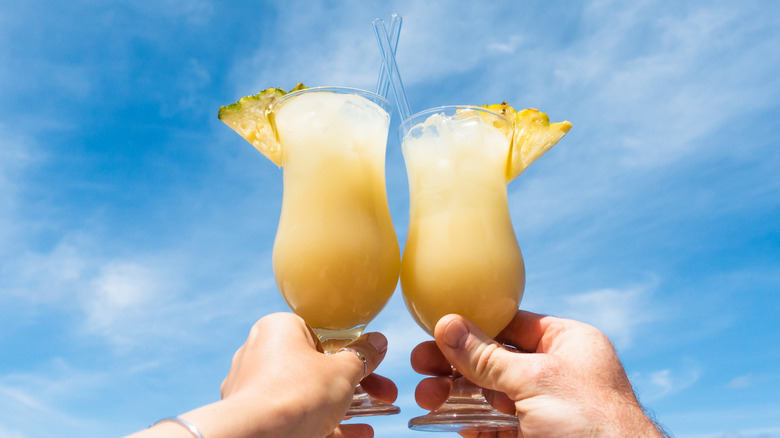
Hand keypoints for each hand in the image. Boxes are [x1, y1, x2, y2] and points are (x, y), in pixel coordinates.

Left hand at [131, 312, 396, 437]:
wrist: (259, 435)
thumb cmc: (299, 392)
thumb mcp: (344, 370)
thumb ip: (363, 356)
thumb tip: (378, 343)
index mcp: (278, 329)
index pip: (321, 334)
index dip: (353, 351)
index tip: (374, 364)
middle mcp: (260, 353)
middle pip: (318, 368)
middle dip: (356, 385)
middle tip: (384, 394)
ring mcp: (254, 388)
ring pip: (308, 396)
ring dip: (345, 409)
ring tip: (374, 419)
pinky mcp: (255, 416)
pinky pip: (296, 417)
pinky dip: (326, 425)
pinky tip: (357, 435)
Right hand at [411, 310, 664, 437]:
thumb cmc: (593, 426)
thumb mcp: (536, 381)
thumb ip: (487, 356)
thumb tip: (446, 324)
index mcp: (567, 344)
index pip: (511, 324)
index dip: (472, 326)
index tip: (435, 332)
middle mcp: (556, 373)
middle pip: (494, 360)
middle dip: (455, 364)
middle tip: (420, 366)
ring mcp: (546, 409)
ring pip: (490, 394)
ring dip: (456, 395)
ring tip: (427, 398)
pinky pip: (496, 428)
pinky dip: (472, 425)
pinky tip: (451, 424)